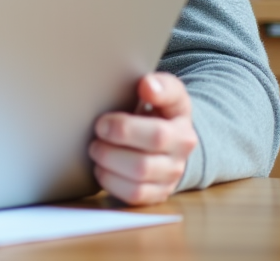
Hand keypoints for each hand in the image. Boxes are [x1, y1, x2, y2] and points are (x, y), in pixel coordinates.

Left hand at [90, 72, 198, 204]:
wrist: (161, 146)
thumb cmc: (152, 115)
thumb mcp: (160, 94)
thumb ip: (158, 85)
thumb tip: (148, 85)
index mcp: (180, 117)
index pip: (173, 100)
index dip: (157, 93)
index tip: (141, 89)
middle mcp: (182, 148)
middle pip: (154, 138)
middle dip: (118, 133)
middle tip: (99, 128)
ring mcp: (172, 174)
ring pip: (140, 171)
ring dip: (110, 159)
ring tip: (96, 148)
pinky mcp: (158, 194)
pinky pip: (134, 194)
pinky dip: (111, 181)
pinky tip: (102, 168)